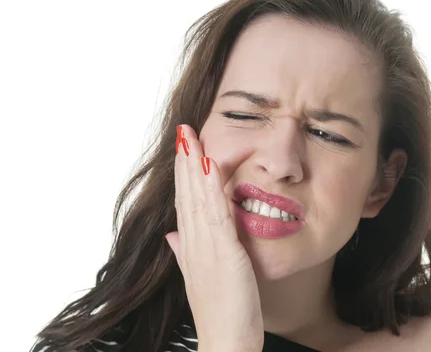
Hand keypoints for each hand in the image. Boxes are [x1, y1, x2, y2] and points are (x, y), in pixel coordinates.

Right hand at [165, 124, 263, 351]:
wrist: (225, 343)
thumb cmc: (219, 312)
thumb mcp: (199, 276)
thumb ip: (185, 253)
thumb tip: (173, 235)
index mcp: (190, 246)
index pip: (184, 202)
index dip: (183, 174)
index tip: (183, 149)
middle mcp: (193, 243)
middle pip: (186, 194)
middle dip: (185, 160)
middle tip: (183, 130)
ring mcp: (205, 247)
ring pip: (196, 198)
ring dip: (194, 165)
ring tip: (190, 137)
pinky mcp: (223, 253)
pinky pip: (215, 215)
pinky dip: (211, 189)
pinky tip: (210, 167)